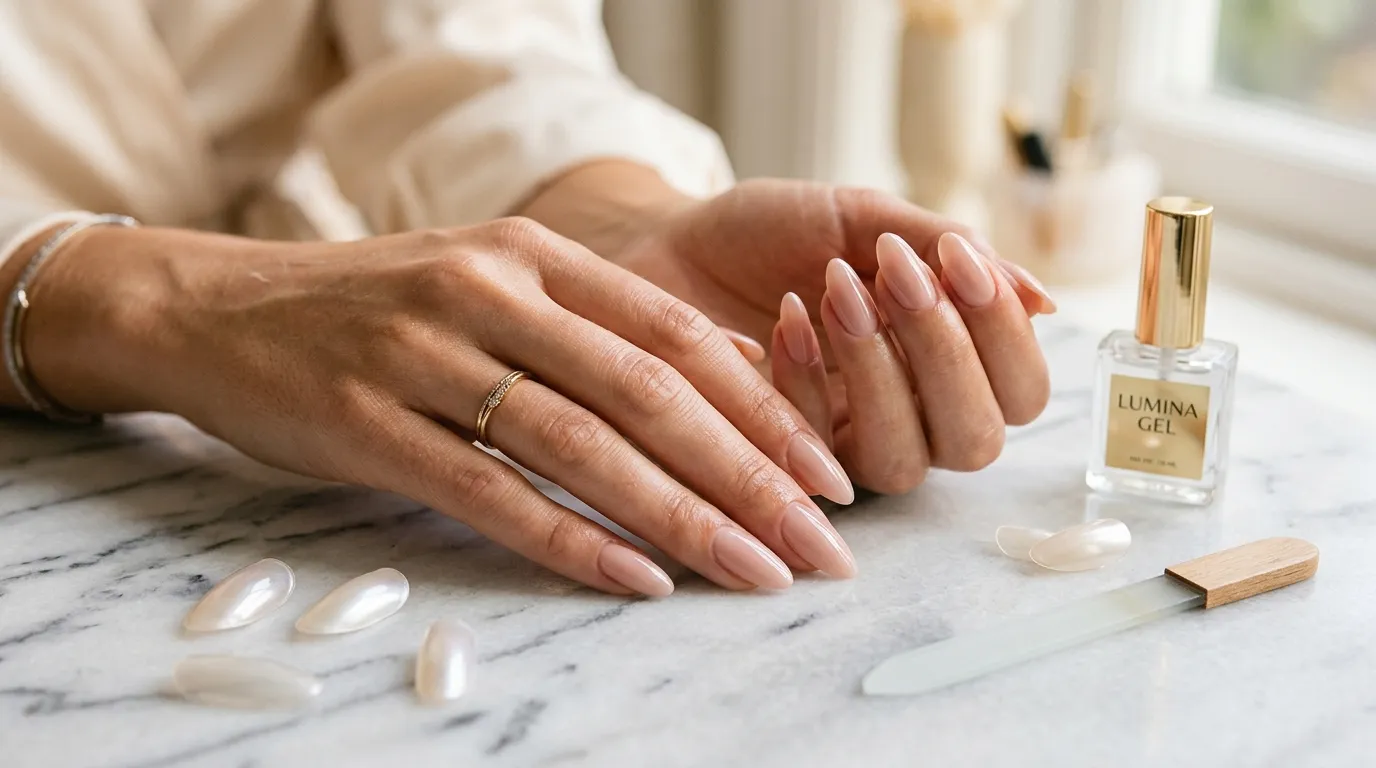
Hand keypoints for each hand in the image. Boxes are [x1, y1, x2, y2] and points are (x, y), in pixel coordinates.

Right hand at [9, 220, 859, 595]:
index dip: (766, 408)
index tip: (828, 476)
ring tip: (753, 571)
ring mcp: (425, 355)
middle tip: (819, 542)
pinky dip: (572, 540)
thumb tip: (726, 385)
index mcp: (535, 253)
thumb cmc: (379, 304)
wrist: (220, 308)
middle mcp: (491, 293)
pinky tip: (637, 580)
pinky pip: (491, 492)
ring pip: (582, 445)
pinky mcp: (370, 422)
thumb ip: (596, 327)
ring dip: (681, 517)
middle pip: (650, 392)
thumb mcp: (493, 283)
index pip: (679, 336)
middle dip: (750, 474)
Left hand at [523, 166, 1052, 494]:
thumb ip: (943, 251)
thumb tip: (1041, 296)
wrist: (672, 241)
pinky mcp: (777, 466)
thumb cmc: (773, 232)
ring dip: (878, 375)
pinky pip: (811, 459)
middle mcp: (908, 420)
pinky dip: (804, 383)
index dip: (1001, 336)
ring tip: (837, 290)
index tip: (955, 261)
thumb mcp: (861, 218)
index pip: (1019, 391)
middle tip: (895, 275)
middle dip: (944, 358)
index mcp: (944, 362)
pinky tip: (782, 320)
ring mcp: (841, 450)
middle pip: (975, 443)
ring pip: (901, 464)